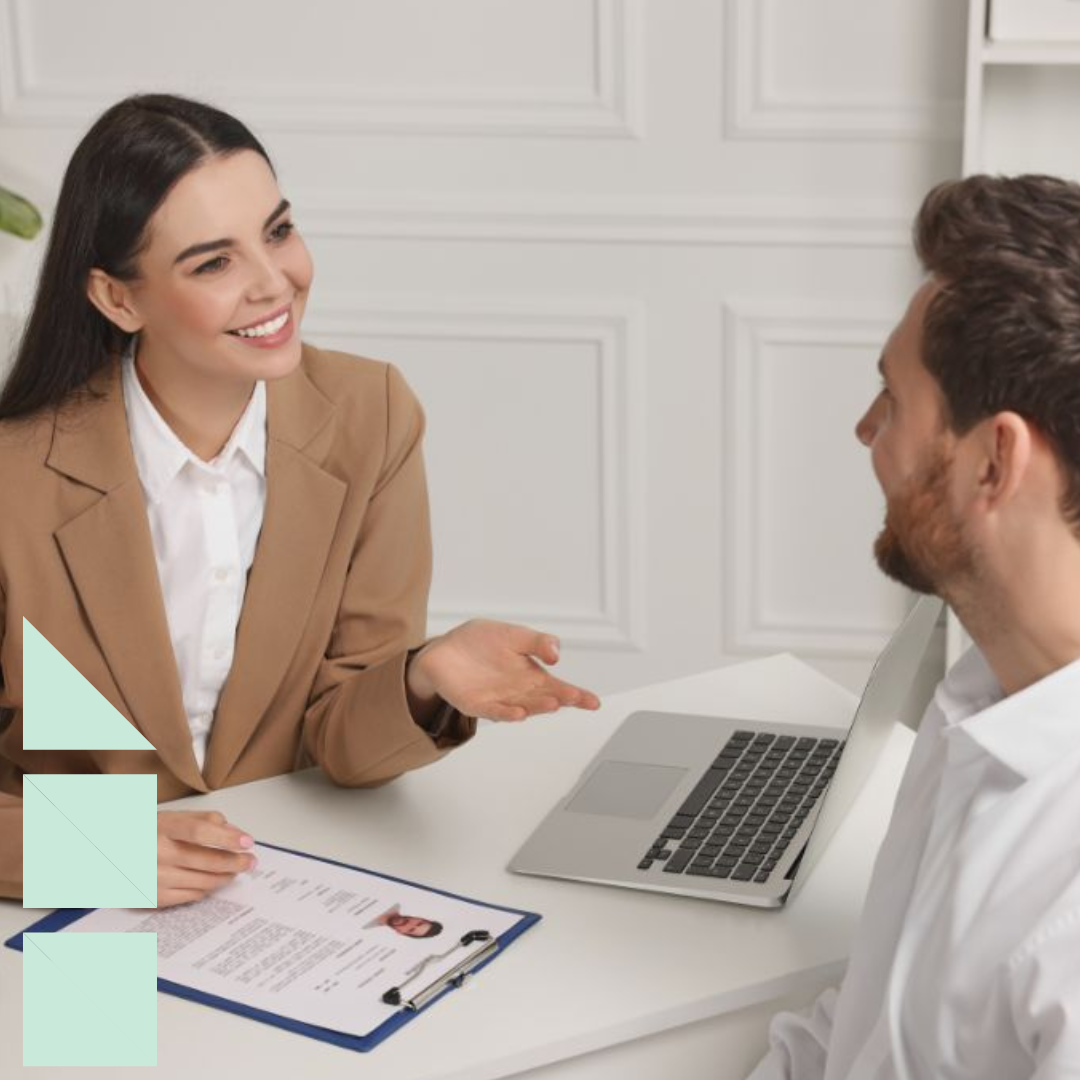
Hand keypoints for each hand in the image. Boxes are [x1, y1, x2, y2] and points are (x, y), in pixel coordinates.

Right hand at [157, 810, 256, 907]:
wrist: (107, 854)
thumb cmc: (147, 832)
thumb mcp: (172, 817)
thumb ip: (205, 820)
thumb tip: (234, 832)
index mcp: (161, 827)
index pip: (199, 832)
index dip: (226, 837)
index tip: (247, 842)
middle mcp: (156, 853)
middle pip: (205, 861)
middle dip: (235, 862)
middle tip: (250, 862)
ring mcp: (153, 878)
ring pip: (202, 881)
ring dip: (224, 877)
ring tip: (235, 871)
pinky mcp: (152, 897)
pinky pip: (190, 896)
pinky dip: (206, 888)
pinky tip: (214, 881)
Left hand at [406, 619, 600, 721]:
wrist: (444, 649)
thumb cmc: (481, 643)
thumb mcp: (513, 634)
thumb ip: (537, 642)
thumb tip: (557, 653)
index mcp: (531, 675)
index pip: (558, 687)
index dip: (577, 695)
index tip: (593, 702)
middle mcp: (518, 692)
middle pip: (544, 699)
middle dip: (560, 699)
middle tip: (574, 698)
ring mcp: (499, 700)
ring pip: (523, 707)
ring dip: (537, 707)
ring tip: (553, 703)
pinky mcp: (476, 705)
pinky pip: (493, 711)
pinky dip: (506, 713)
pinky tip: (518, 713)